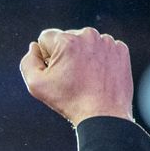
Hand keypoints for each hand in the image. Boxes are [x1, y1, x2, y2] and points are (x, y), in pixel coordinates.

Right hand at [19, 27, 133, 126]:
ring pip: (86, 43)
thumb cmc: (69, 100)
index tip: (55, 71)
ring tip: (86, 77)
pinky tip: (98, 75)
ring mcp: (107, 42)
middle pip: (67, 38)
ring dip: (82, 55)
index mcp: (66, 40)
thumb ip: (28, 61)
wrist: (104, 115)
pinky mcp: (121, 50)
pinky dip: (99, 59)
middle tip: (71, 77)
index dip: (45, 56)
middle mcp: (88, 35)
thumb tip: (34, 47)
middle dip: (65, 53)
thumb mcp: (36, 84)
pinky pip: (103, 48)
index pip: (46, 38)